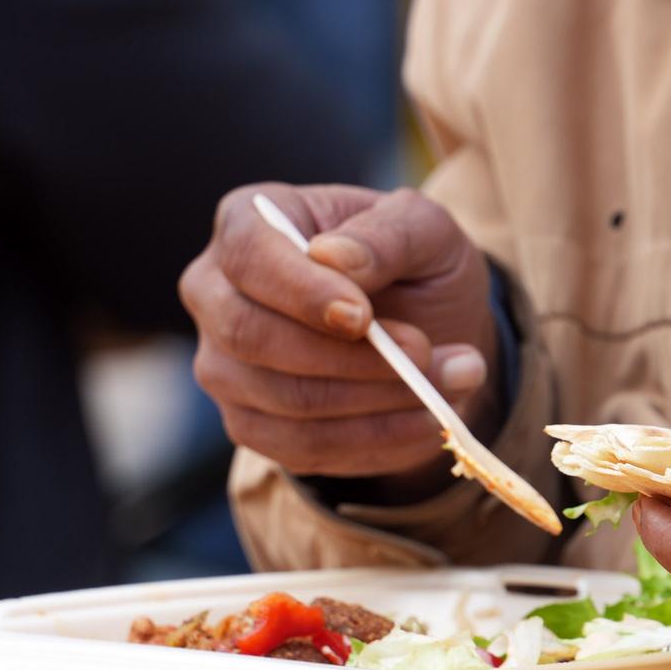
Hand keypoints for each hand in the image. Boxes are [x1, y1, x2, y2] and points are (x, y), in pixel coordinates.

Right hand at [180, 184, 498, 486]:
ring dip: (378, 399)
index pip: (248, 254)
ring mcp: (224, 366)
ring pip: (285, 400)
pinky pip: (302, 446)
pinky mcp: (250, 424)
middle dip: (348, 356)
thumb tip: (334, 257)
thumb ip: (388, 233)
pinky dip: (375, 438)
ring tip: (455, 378)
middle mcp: (216, 294)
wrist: (424, 334)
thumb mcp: (425, 231)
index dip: (300, 290)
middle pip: (252, 335)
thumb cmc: (413, 266)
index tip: (362, 317)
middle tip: (425, 352)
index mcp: (248, 222)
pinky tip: (427, 418)